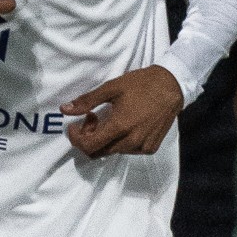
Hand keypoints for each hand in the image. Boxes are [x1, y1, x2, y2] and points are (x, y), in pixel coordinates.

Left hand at [60, 65, 184, 158]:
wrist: (172, 86)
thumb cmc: (141, 84)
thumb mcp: (111, 88)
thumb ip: (87, 101)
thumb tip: (64, 109)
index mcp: (119, 126)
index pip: (89, 146)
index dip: (76, 139)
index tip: (74, 126)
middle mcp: (131, 141)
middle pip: (99, 152)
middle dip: (89, 138)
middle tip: (92, 118)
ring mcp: (142, 146)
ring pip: (113, 152)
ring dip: (105, 140)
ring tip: (110, 119)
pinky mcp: (151, 147)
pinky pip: (128, 150)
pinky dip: (121, 141)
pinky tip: (125, 125)